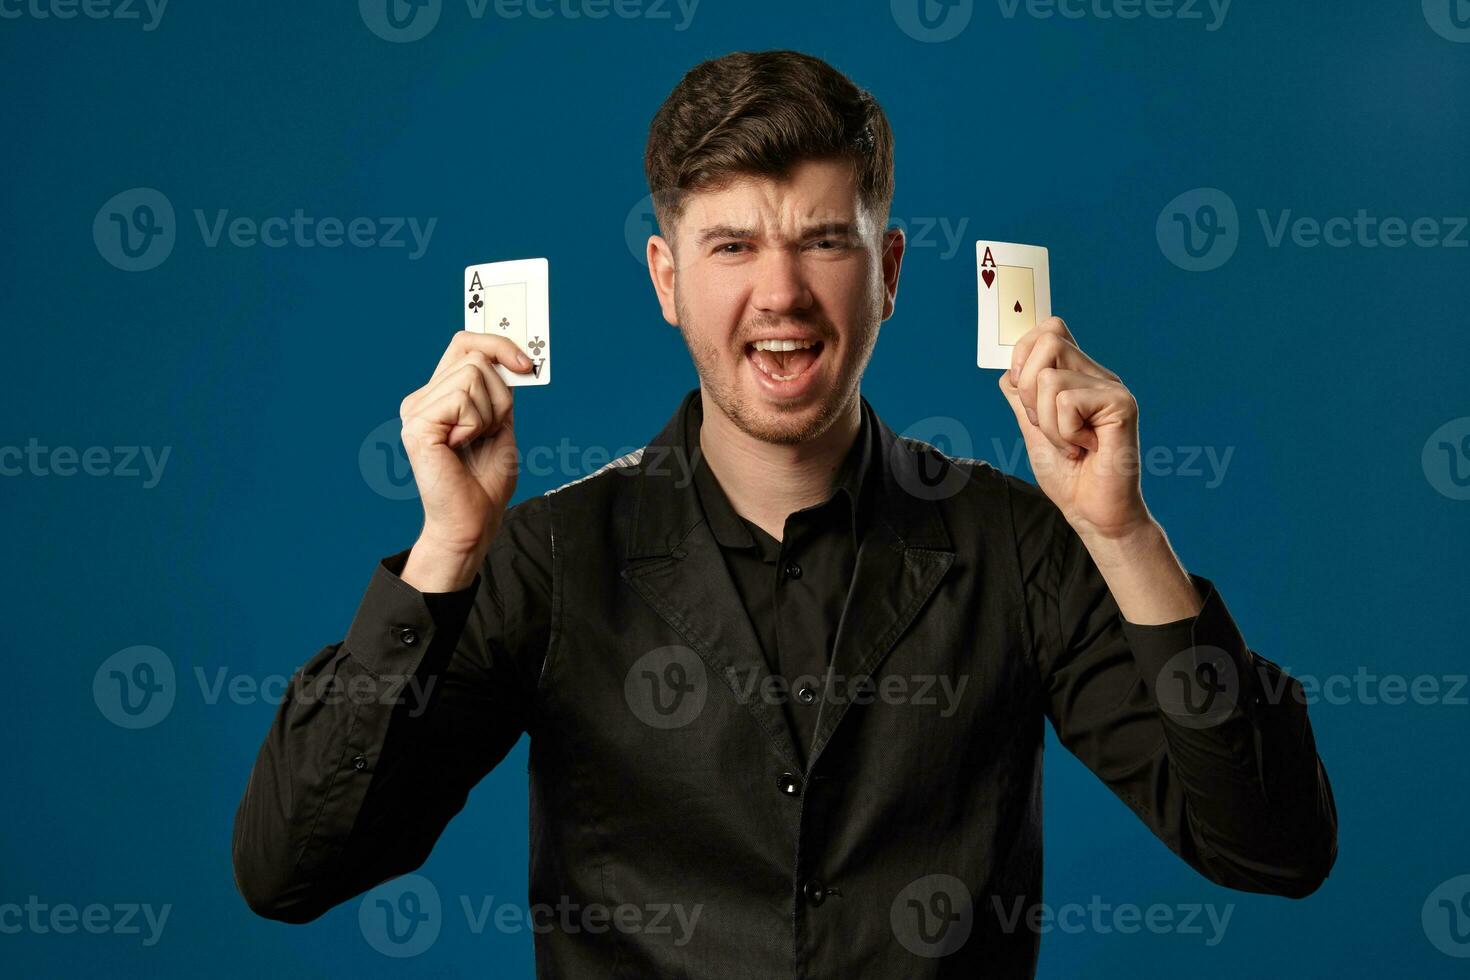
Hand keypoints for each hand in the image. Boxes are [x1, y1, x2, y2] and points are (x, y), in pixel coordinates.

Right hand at [398, 331, 534, 590]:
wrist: (474, 521)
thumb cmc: (485, 480)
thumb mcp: (501, 423)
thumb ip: (500, 389)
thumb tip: (510, 356)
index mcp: (439, 395)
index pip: (464, 343)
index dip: (497, 342)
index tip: (527, 364)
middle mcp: (422, 399)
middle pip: (474, 356)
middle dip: (499, 392)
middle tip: (493, 427)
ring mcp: (416, 411)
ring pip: (472, 375)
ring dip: (489, 412)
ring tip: (474, 441)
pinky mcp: (418, 425)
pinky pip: (463, 399)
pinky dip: (476, 423)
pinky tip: (461, 447)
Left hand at [997, 317, 1150, 542]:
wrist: (1092, 512)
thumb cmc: (1068, 475)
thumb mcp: (1033, 430)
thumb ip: (1022, 399)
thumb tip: (1008, 369)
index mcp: (1079, 376)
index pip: (1050, 329)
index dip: (1024, 353)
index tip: (1023, 393)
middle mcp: (1097, 376)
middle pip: (1047, 340)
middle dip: (1028, 390)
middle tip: (1046, 424)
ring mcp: (1111, 388)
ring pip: (1049, 379)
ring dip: (1047, 422)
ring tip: (1069, 443)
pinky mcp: (1122, 404)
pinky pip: (1067, 402)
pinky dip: (1063, 433)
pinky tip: (1084, 448)